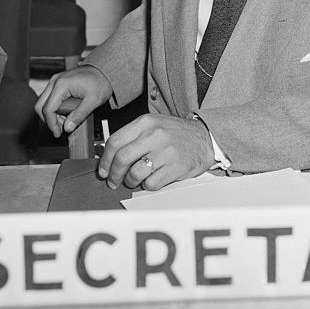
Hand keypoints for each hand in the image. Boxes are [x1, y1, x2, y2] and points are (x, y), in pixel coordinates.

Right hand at [34, 65, 112, 137]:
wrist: (105, 70)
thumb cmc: (101, 81)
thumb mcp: (93, 101)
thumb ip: (80, 115)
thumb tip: (67, 128)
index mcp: (61, 84)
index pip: (48, 109)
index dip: (51, 124)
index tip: (58, 133)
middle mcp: (55, 81)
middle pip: (40, 105)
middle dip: (49, 120)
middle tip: (61, 128)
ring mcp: (55, 81)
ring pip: (44, 102)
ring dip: (53, 114)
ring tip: (67, 120)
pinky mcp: (58, 82)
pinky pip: (50, 98)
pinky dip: (55, 108)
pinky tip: (67, 112)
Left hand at [98, 114, 214, 190]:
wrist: (206, 138)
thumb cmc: (177, 134)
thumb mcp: (154, 125)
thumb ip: (133, 136)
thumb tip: (109, 155)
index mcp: (146, 122)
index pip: (115, 141)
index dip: (105, 160)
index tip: (104, 170)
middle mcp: (155, 134)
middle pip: (122, 158)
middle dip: (114, 174)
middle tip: (113, 181)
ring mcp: (166, 151)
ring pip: (135, 173)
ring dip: (130, 181)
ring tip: (134, 180)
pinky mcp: (175, 167)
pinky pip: (151, 183)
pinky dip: (147, 185)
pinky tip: (151, 180)